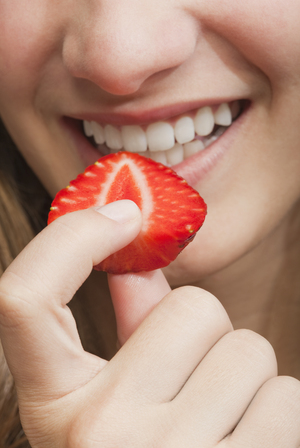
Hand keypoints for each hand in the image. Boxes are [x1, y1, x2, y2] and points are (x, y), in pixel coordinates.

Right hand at [0, 200, 298, 447]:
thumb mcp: (112, 400)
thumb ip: (128, 326)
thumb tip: (141, 264)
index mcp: (55, 408)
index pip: (22, 300)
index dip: (69, 240)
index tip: (121, 215)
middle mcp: (102, 437)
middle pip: (193, 308)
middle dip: (203, 334)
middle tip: (189, 381)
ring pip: (249, 351)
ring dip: (243, 377)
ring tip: (216, 422)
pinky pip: (286, 398)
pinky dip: (274, 413)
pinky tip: (243, 446)